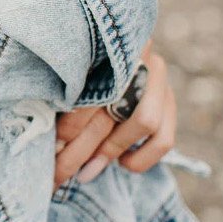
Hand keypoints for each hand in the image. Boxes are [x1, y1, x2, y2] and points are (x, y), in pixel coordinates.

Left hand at [53, 37, 175, 189]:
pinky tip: (122, 163)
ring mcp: (157, 78)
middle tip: (59, 174)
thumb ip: (64, 95)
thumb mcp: (69, 72)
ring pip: (143, 122)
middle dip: (80, 149)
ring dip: (110, 151)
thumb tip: (54, 141)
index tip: (53, 146)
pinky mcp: (169, 99)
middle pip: (110, 110)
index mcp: (105, 47)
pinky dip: (143, 157)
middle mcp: (138, 56)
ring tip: (85, 172)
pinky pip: (164, 138)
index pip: (90, 91)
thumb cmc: (78, 68)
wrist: (111, 50)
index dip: (70, 123)